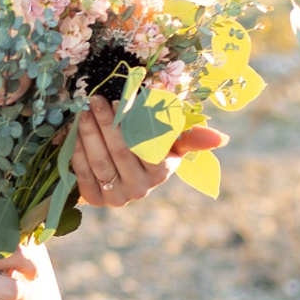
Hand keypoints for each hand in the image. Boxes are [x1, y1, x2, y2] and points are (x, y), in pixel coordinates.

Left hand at [73, 100, 227, 208]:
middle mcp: (140, 190)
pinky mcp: (96, 200)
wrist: (124, 173)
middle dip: (105, 124)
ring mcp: (117, 198)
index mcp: (161, 173)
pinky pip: (83, 174)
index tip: (118, 101)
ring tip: (85, 112)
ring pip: (99, 162)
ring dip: (89, 134)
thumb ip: (192, 136)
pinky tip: (76, 131)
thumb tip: (223, 139)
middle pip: (119, 153)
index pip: (145, 147)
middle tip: (95, 100)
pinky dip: (78, 151)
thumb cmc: (152, 149)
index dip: (129, 125)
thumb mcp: (172, 141)